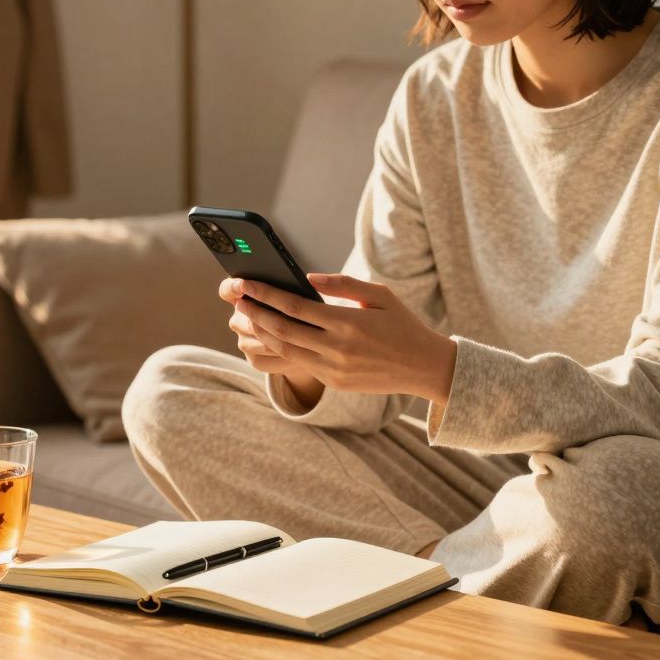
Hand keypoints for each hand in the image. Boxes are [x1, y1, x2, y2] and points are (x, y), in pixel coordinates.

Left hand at [231, 273, 456, 405]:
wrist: (423, 367)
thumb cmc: (402, 324)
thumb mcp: (379, 294)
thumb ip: (342, 284)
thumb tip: (306, 277)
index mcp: (348, 322)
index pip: (294, 306)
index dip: (265, 294)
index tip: (245, 284)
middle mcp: (337, 348)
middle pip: (282, 330)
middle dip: (255, 313)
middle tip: (237, 299)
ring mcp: (334, 369)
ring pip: (285, 351)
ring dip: (262, 333)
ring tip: (246, 318)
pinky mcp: (334, 383)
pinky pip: (299, 365)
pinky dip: (279, 351)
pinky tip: (268, 338)